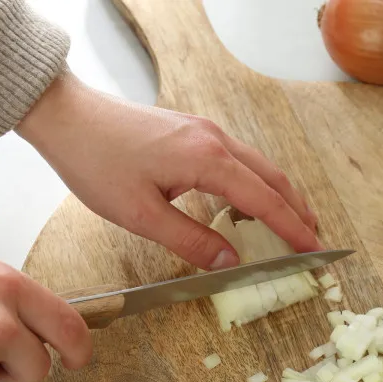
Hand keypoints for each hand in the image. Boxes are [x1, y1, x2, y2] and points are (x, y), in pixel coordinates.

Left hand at [16, 71, 322, 270]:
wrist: (67, 118)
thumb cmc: (96, 163)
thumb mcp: (141, 215)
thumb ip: (190, 240)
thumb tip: (231, 262)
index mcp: (207, 159)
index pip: (264, 200)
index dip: (293, 230)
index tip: (315, 253)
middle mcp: (214, 139)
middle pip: (272, 178)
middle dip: (297, 211)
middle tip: (314, 242)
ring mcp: (203, 131)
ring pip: (257, 165)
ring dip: (278, 195)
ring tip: (291, 223)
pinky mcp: (190, 130)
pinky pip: (237, 158)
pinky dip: (255, 182)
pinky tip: (248, 200)